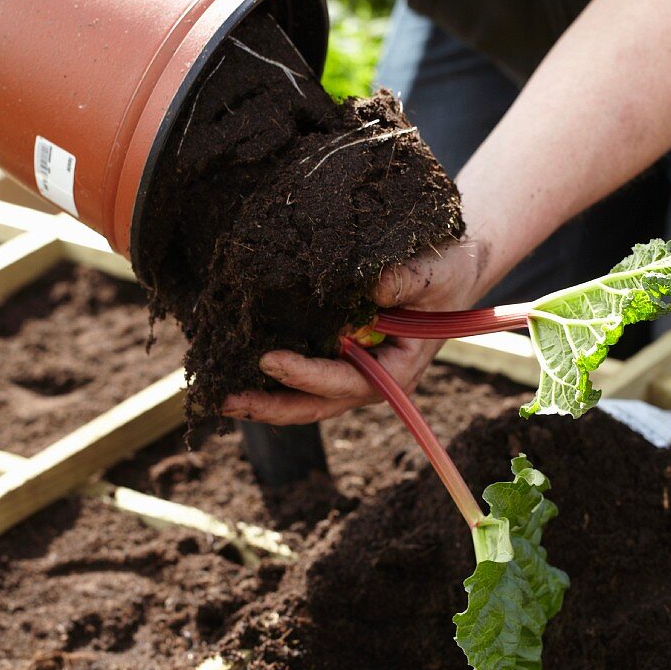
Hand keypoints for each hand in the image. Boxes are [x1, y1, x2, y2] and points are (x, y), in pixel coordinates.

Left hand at [222, 241, 479, 424]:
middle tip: (225, 400)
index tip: (268, 360)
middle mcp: (370, 378)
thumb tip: (372, 286)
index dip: (306, 375)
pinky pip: (301, 370)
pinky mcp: (338, 352)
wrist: (452, 263)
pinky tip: (234, 367)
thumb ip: (409, 279)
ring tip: (218, 394)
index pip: (345, 381)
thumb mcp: (438, 272)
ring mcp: (352, 369)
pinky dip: (271, 376)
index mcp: (396, 370)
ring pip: (304, 397)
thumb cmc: (449, 270)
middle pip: (316, 404)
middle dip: (271, 406)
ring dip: (263, 399)